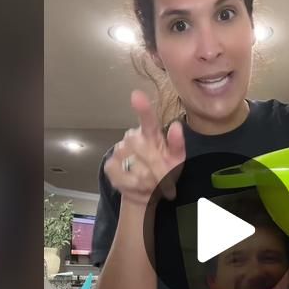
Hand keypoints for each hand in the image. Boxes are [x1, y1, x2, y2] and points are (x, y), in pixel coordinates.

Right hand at [104, 90, 185, 205]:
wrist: (149, 193)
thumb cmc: (164, 171)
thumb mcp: (176, 159)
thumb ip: (177, 144)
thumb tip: (176, 126)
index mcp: (152, 134)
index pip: (147, 120)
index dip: (142, 109)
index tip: (136, 95)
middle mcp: (134, 139)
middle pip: (138, 145)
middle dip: (156, 166)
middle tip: (167, 182)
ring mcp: (119, 152)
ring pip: (135, 167)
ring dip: (150, 180)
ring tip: (155, 184)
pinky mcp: (110, 167)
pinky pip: (124, 179)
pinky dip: (136, 187)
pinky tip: (141, 187)